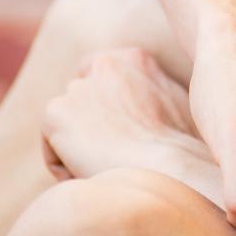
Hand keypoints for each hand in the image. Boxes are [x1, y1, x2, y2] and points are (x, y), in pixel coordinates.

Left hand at [41, 46, 206, 181]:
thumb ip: (150, 91)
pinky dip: (68, 170)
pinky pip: (53, 153)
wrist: (168, 169)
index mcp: (135, 58)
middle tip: (115, 159)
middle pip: (81, 104)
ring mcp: (78, 87)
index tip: (120, 136)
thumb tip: (139, 103)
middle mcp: (104, 63)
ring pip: (68, 131)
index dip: (104, 110)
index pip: (100, 76)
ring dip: (82, 151)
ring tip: (109, 172)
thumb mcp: (175, 105)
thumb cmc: (181, 150)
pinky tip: (95, 176)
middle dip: (91, 131)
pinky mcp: (55, 112)